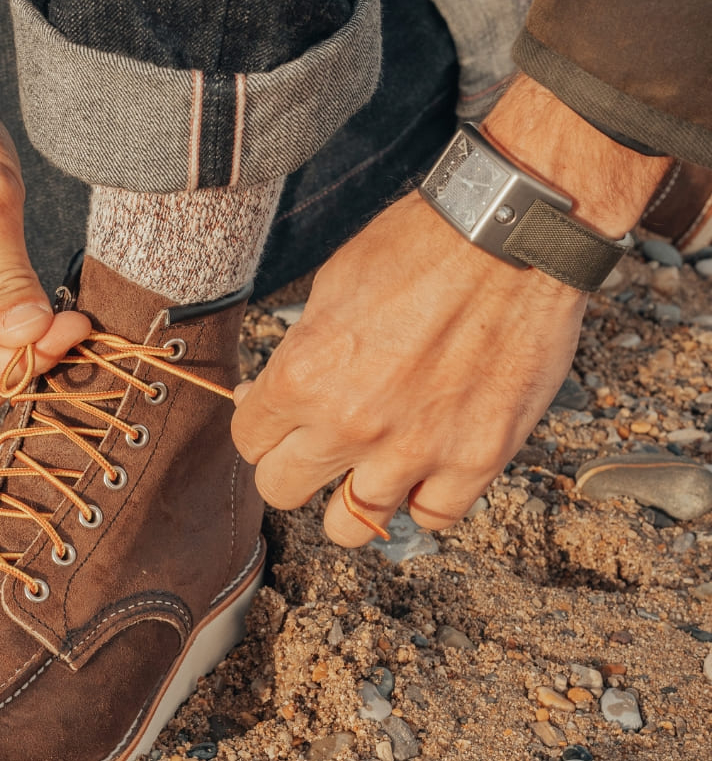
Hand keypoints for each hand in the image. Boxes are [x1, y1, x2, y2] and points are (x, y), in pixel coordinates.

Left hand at [232, 76, 667, 544]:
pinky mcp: (477, 458)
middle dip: (293, 468)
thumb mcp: (330, 288)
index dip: (262, 427)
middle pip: (281, 490)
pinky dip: (424, 500)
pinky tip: (426, 472)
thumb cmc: (418, 247)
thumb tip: (269, 395)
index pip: (248, 440)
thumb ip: (298, 354)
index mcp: (302, 376)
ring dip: (351, 500)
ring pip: (347, 526)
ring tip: (368, 472)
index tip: (281, 418)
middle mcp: (349, 424)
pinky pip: (432, 518)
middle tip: (317, 448)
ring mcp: (414, 449)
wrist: (513, 235)